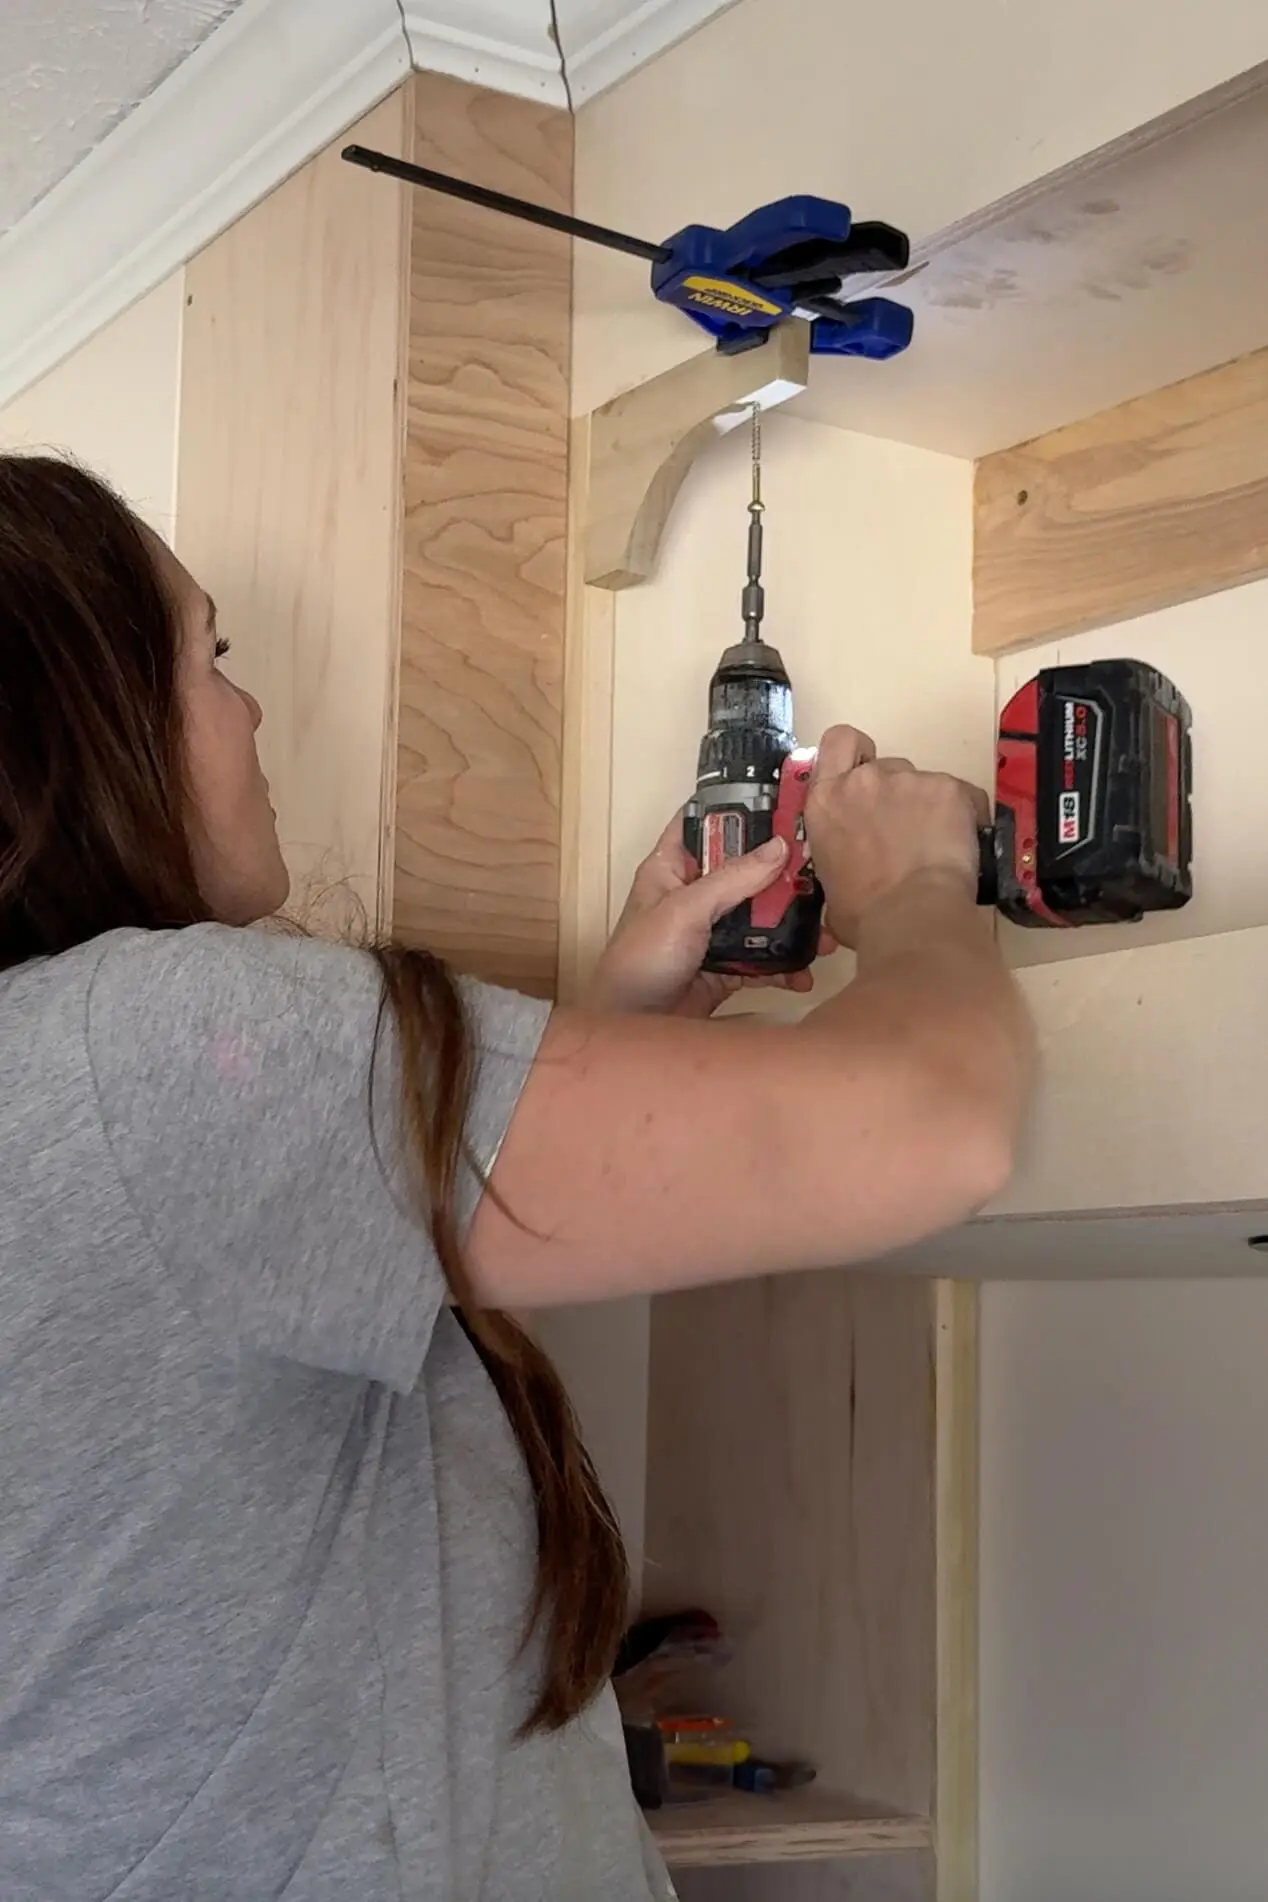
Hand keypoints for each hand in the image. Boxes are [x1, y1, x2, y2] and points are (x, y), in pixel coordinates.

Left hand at [585, 813, 838, 1018]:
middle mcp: (692, 895)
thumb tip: (780, 847)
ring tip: (826, 935)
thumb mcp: (685, 910)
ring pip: (757, 918)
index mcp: (670, 869)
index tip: (779, 801)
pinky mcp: (723, 969)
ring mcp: (709, 933)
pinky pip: (760, 960)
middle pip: (742, 872)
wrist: (633, 1029)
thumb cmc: (642, 960)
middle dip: (781, 876)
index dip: (734, 809)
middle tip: (822, 875)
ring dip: (791, 926)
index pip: (701, 823)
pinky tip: (804, 974)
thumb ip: (733, 879)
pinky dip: (783, 967)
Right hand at [805, 726, 988, 945]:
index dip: (853, 752)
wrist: (911, 917)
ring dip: (929, 806)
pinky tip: (961, 844)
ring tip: (936, 844)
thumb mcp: (829, 886)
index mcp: (826, 802)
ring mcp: (907, 780)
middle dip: (896, 793)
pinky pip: (961, 794)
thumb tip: (850, 877)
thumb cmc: (866, 914)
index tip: (864, 770)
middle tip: (905, 829)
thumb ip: (838, 860)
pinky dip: (964, 814)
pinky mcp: (948, 788)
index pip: (837, 743)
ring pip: (922, 782)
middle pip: (885, 767)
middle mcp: (863, 781)